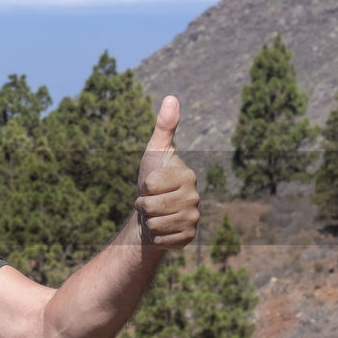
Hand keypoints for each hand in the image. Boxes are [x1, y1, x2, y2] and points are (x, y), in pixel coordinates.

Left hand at [135, 96, 199, 248]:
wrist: (151, 213)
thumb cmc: (151, 179)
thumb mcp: (154, 152)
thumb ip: (164, 127)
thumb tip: (172, 97)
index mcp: (188, 176)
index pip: (150, 184)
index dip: (143, 187)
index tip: (149, 186)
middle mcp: (195, 198)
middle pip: (151, 206)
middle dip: (143, 205)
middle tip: (150, 202)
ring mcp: (194, 219)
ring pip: (155, 225)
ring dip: (148, 221)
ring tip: (155, 215)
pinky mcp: (188, 238)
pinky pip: (161, 240)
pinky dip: (155, 236)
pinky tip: (161, 229)